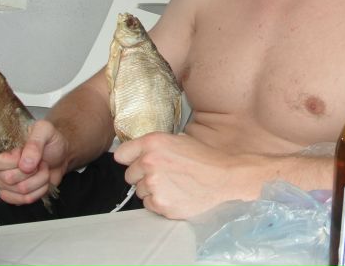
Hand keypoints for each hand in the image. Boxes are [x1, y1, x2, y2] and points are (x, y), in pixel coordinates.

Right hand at [0, 119, 67, 204]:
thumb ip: (35, 143)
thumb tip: (24, 164)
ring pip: (20, 191)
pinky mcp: (14, 195)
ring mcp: (5, 183)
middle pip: (9, 179)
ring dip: (39, 180)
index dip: (15, 161)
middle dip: (33, 171)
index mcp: (0, 149)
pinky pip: (23, 200)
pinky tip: (42, 181)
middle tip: (40, 161)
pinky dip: (39, 191)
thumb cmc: (50, 142)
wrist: (61, 155)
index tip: (30, 153)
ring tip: (43, 169)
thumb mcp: (45, 131)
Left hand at [114, 132, 251, 218]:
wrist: (223, 177)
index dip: (129, 159)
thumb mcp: (177, 140)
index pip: (121, 155)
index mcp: (152, 143)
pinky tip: (175, 194)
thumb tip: (137, 155)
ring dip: (151, 190)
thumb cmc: (203, 158)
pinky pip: (149, 205)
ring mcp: (154, 185)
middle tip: (162, 174)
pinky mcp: (160, 204)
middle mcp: (149, 162)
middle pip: (129, 175)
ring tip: (173, 184)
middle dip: (142, 176)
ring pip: (139, 191)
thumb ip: (154, 147)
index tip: (135, 162)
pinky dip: (159, 202)